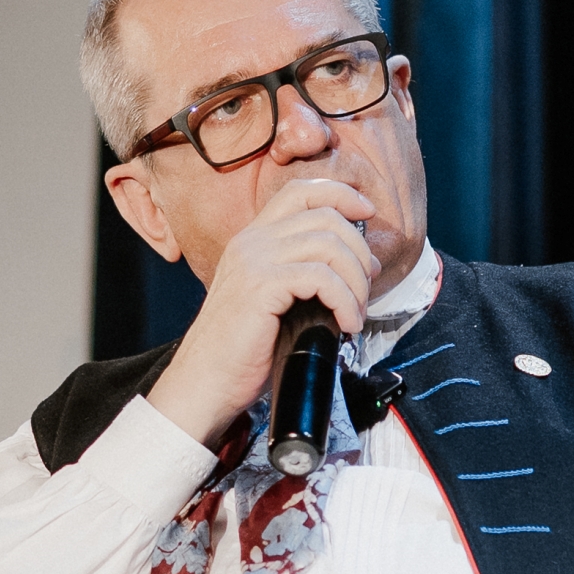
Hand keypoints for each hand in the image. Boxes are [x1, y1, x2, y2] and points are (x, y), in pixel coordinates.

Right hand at [146, 180, 378, 446]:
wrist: (205, 382)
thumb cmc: (242, 351)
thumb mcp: (274, 300)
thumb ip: (302, 274)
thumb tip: (355, 266)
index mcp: (253, 239)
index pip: (300, 191)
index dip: (340, 194)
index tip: (368, 212)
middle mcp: (251, 241)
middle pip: (324, 215)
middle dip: (359, 249)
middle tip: (367, 285)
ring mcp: (254, 261)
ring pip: (329, 245)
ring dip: (355, 280)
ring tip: (355, 312)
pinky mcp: (261, 286)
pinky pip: (322, 278)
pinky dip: (345, 301)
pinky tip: (346, 324)